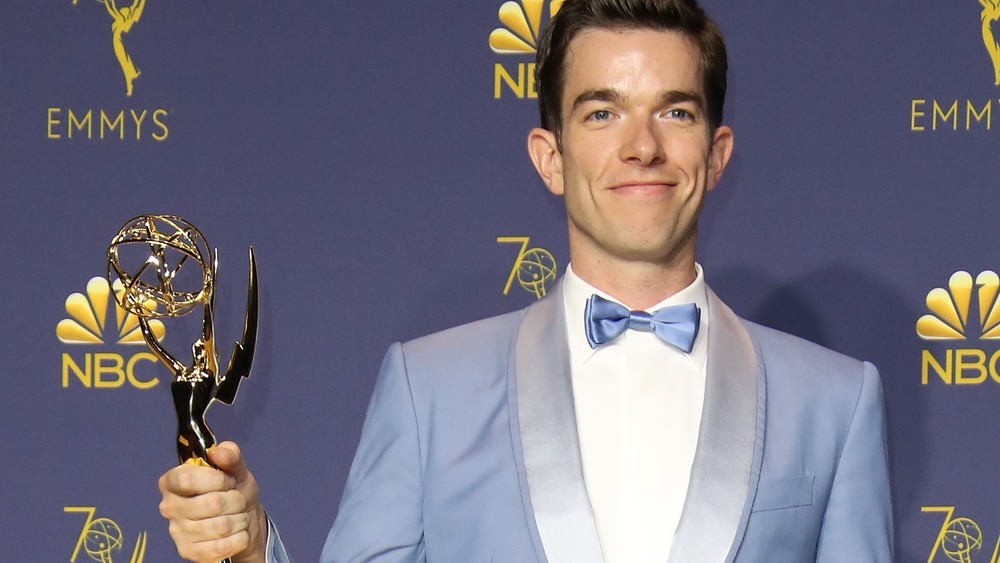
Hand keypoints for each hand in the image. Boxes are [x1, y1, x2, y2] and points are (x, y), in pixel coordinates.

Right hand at [158, 442, 267, 562]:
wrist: (243, 518)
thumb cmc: (233, 490)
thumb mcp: (236, 468)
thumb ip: (230, 455)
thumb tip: (218, 453)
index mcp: (172, 481)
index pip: (187, 478)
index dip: (215, 479)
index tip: (227, 480)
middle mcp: (169, 507)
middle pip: (212, 503)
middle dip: (236, 500)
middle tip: (238, 499)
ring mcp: (177, 532)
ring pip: (221, 526)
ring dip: (240, 519)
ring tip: (238, 515)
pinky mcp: (188, 552)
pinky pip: (222, 547)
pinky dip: (239, 538)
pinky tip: (237, 532)